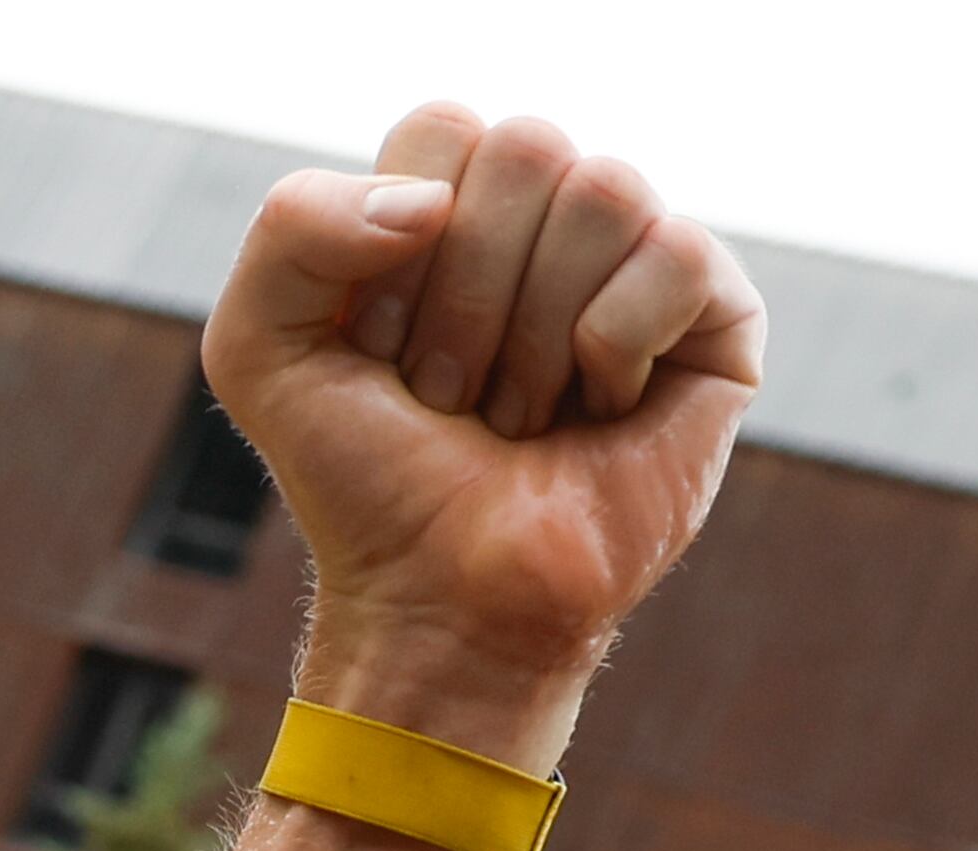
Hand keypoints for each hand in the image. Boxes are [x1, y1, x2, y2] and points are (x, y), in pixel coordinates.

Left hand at [202, 106, 762, 766]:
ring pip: (604, 190)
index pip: (444, 127)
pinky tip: (598, 411)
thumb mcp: (261, 350)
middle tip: (454, 393)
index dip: (399, 248)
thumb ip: (291, 228)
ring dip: (533, 335)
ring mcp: (637, 258)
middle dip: (466, 297)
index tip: (384, 349)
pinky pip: (677, 252)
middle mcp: (551, 216)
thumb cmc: (363, 482)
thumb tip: (430, 201)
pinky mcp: (717, 313)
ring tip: (518, 414)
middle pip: (527, 149)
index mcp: (454, 202)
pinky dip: (613, 346)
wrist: (441, 597)